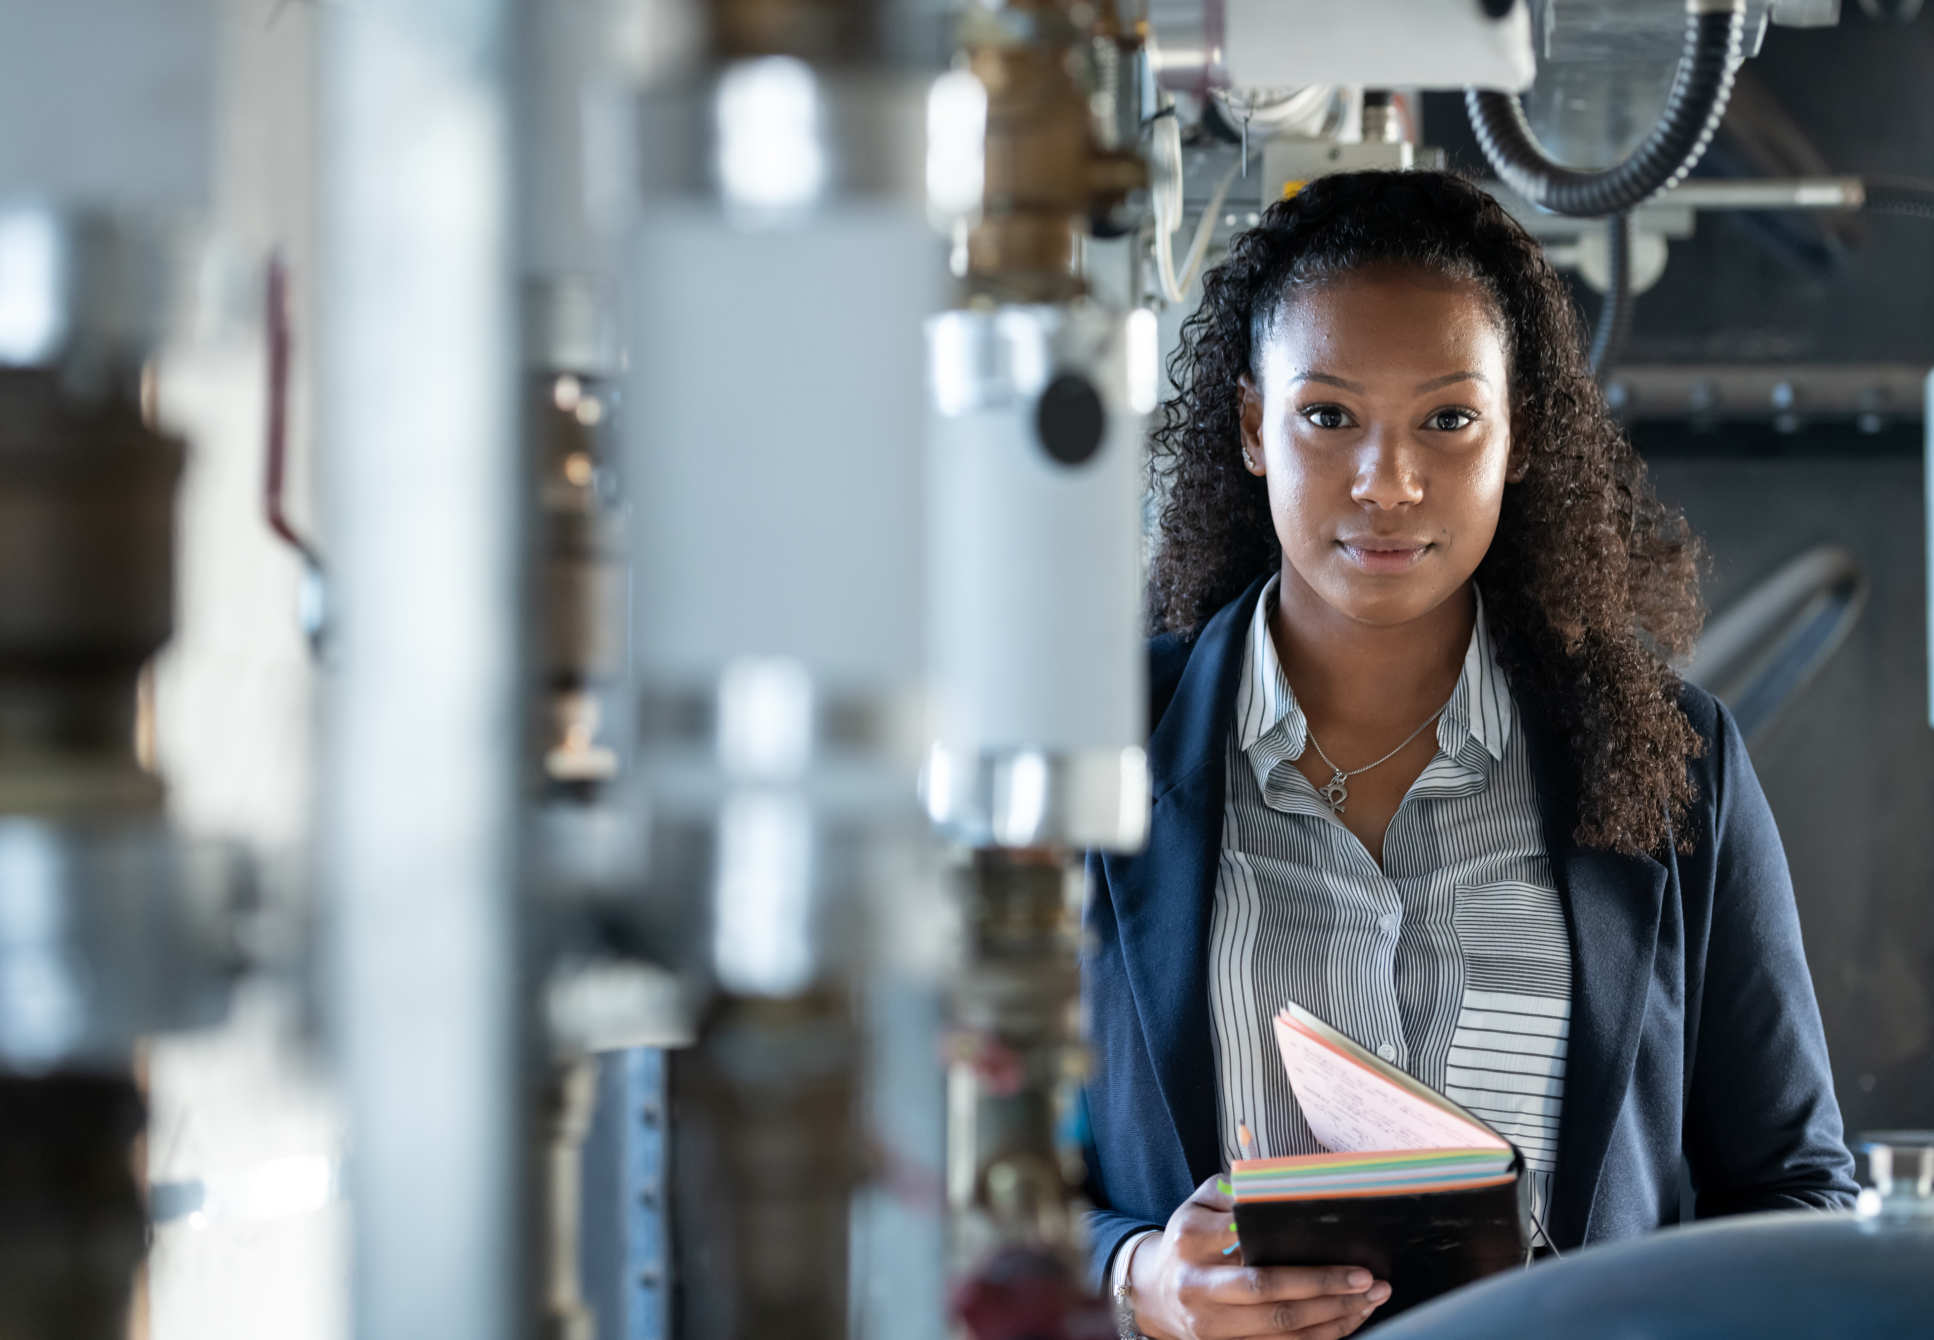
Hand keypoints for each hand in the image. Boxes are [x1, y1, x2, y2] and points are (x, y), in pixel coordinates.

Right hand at [1128, 1175, 1390, 1339]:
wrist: (1153, 1292)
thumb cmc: (1188, 1239)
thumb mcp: (1200, 1202)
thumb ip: (1235, 1190)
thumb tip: (1284, 1185)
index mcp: (1190, 1239)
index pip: (1244, 1242)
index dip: (1290, 1246)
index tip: (1336, 1244)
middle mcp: (1197, 1286)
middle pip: (1268, 1292)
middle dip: (1324, 1286)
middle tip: (1366, 1278)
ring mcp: (1212, 1325)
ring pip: (1282, 1327)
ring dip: (1333, 1315)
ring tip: (1370, 1298)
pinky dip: (1321, 1335)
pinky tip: (1348, 1319)